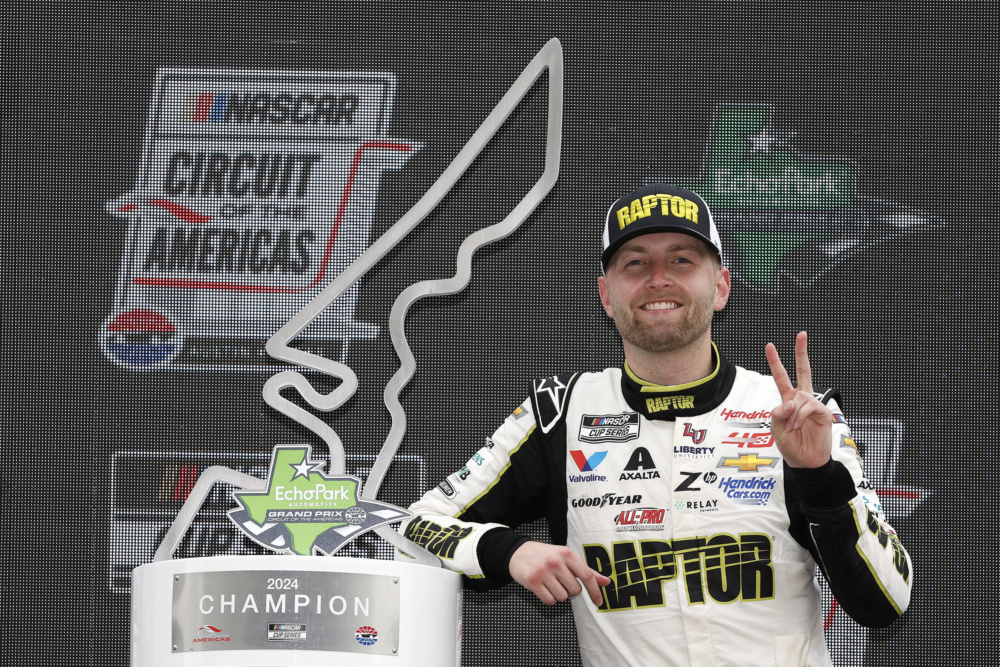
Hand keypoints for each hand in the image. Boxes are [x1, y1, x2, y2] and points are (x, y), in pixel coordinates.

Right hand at [508, 541, 610, 605]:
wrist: (519, 552)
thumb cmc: (546, 555)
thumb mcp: (567, 558)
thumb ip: (586, 570)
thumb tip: (606, 582)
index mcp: (567, 554)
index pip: (587, 575)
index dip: (595, 591)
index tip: (598, 601)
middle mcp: (556, 562)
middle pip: (575, 590)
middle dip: (570, 590)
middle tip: (562, 581)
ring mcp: (543, 572)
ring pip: (562, 597)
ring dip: (559, 594)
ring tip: (551, 583)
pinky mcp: (532, 581)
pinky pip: (549, 600)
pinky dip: (549, 598)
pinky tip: (544, 589)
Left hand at [765, 331, 832, 468]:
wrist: (805, 461)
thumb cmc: (791, 445)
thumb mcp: (775, 429)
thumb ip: (778, 414)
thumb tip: (789, 403)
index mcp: (788, 400)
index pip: (781, 377)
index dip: (775, 362)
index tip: (769, 345)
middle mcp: (801, 399)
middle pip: (803, 370)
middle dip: (801, 352)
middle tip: (801, 333)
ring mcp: (812, 404)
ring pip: (800, 396)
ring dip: (793, 413)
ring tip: (792, 428)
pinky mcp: (822, 412)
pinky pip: (808, 407)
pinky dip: (800, 416)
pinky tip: (799, 425)